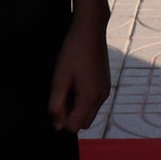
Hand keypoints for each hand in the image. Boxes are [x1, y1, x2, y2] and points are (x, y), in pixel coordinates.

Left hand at [47, 17, 110, 132]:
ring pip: (89, 113)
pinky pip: (94, 102)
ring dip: (77, 108)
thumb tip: (57, 126)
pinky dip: (84, 100)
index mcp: (90, 98)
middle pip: (84, 123)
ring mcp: (105, 91)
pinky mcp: (106, 84)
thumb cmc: (73, 54)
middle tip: (61, 97)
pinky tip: (77, 83)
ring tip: (69, 88)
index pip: (74, 127)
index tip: (55, 104)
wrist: (90, 32)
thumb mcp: (59, 80)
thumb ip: (56, 106)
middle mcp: (101, 98)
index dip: (60, 121)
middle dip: (70, 117)